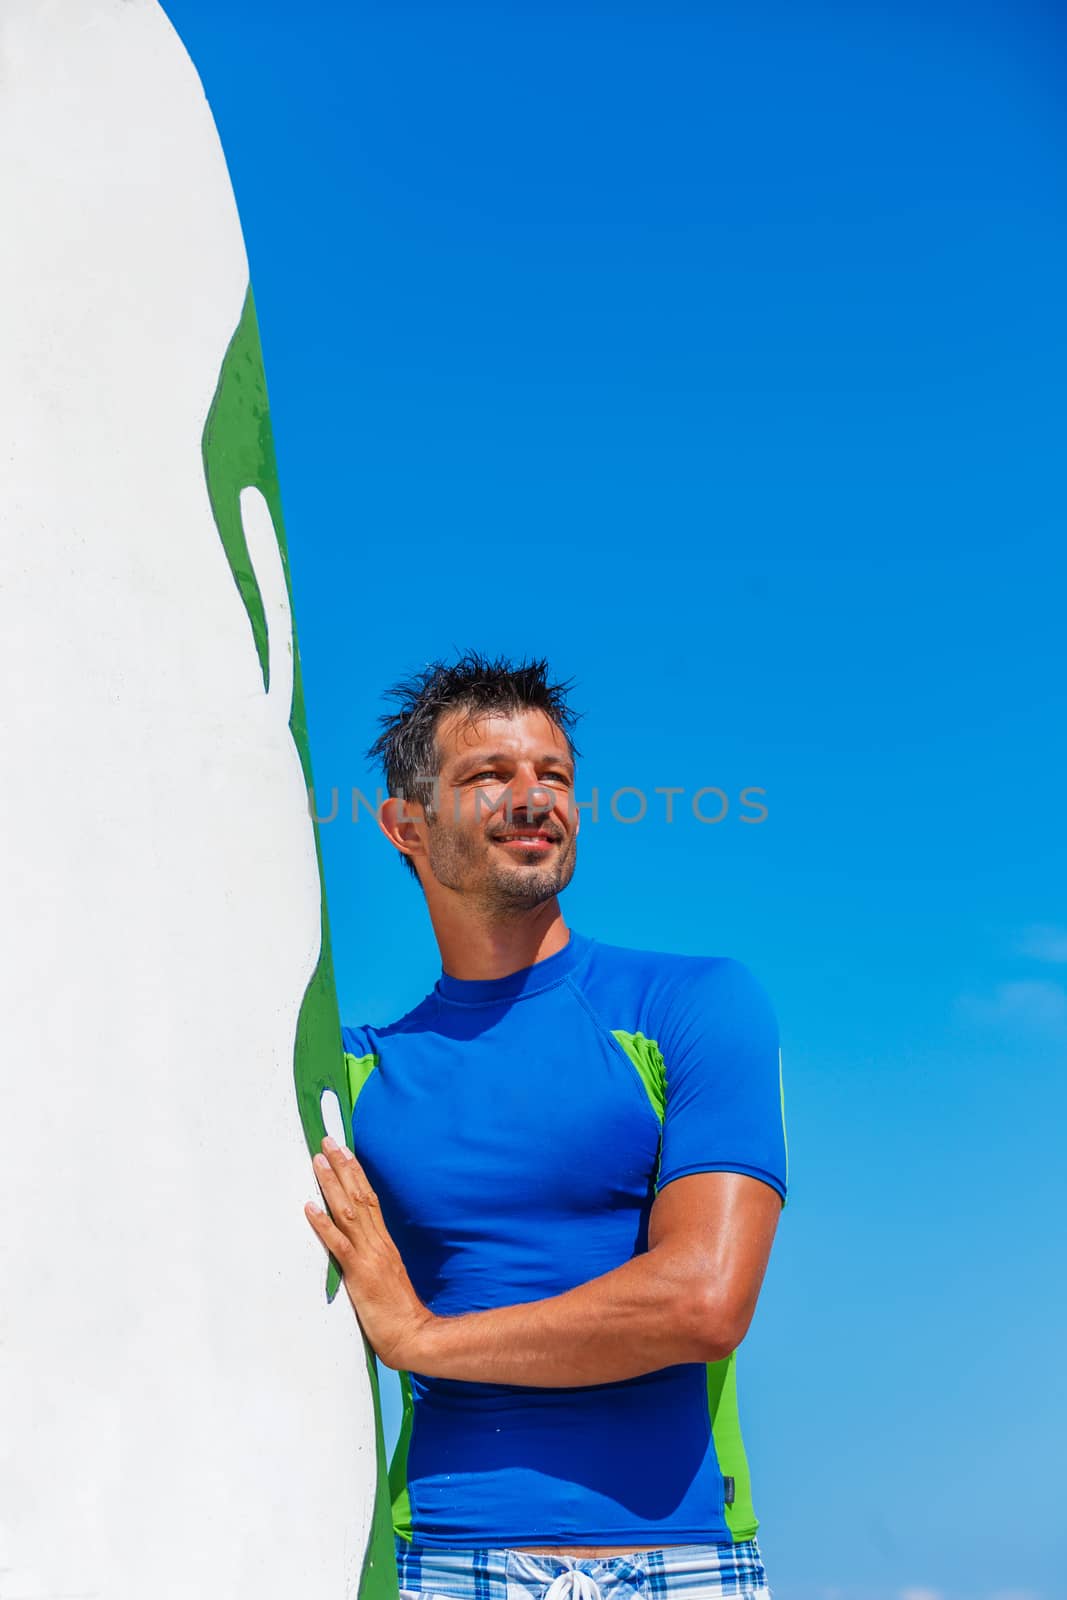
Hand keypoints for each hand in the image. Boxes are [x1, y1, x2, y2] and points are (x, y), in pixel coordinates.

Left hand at [305, 1136, 434, 1369]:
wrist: (412, 1335)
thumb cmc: (398, 1311)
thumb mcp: (387, 1274)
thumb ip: (373, 1256)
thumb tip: (355, 1243)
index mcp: (384, 1242)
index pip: (369, 1197)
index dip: (355, 1172)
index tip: (344, 1151)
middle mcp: (378, 1242)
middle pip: (359, 1195)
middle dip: (342, 1167)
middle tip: (328, 1142)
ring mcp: (369, 1256)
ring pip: (348, 1212)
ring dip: (331, 1185)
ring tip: (317, 1163)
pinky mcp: (360, 1274)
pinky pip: (339, 1244)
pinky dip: (323, 1224)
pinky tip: (310, 1208)